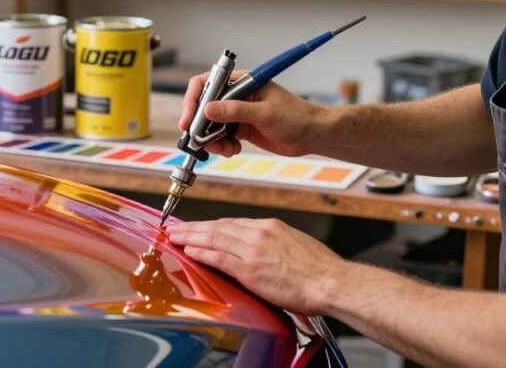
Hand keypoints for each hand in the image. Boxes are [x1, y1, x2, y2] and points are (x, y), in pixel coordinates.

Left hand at [166, 218, 346, 315]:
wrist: (331, 282)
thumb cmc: (320, 270)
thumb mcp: (295, 245)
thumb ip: (274, 244)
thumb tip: (262, 250)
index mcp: (270, 227)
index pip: (233, 223)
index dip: (212, 226)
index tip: (199, 227)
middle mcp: (259, 233)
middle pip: (218, 227)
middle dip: (194, 227)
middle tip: (175, 227)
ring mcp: (253, 250)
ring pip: (213, 239)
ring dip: (190, 237)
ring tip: (174, 237)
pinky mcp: (250, 269)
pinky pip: (218, 258)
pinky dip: (201, 253)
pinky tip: (189, 251)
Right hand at [178, 72, 327, 157]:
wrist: (313, 135)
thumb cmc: (296, 116)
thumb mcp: (265, 113)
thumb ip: (236, 111)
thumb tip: (208, 109)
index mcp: (242, 82)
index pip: (207, 84)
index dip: (194, 100)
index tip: (189, 120)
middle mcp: (236, 95)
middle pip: (205, 106)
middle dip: (200, 125)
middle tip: (200, 141)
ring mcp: (238, 112)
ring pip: (211, 124)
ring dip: (211, 139)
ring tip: (223, 149)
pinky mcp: (241, 128)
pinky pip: (221, 136)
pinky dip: (221, 145)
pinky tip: (232, 150)